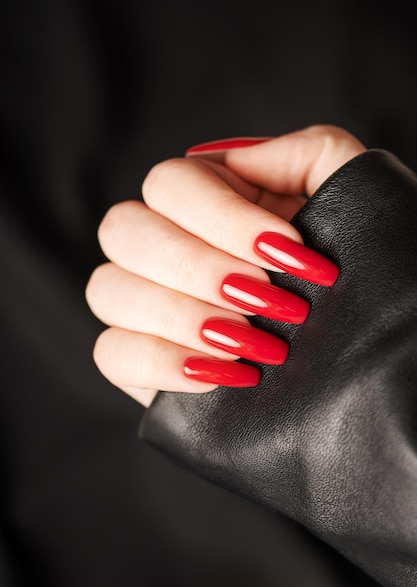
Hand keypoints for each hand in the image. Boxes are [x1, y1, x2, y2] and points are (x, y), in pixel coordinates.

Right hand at [85, 125, 364, 406]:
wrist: (377, 353)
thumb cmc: (368, 271)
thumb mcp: (356, 200)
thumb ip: (309, 153)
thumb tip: (232, 157)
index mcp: (213, 203)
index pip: (170, 184)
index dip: (221, 217)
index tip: (288, 251)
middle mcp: (171, 249)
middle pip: (124, 231)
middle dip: (199, 268)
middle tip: (269, 300)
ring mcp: (152, 307)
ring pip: (108, 290)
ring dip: (182, 315)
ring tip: (253, 343)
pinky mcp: (146, 364)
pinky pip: (111, 353)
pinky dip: (160, 361)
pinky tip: (219, 372)